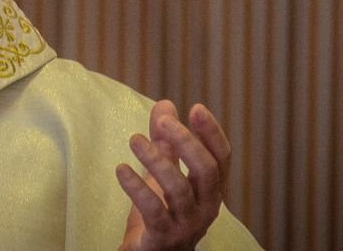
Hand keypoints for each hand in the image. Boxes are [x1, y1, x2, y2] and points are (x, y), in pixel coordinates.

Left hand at [115, 100, 229, 250]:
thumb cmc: (163, 211)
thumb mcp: (165, 173)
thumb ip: (165, 141)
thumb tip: (165, 105)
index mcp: (210, 189)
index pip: (221, 158)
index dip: (212, 133)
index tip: (196, 107)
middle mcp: (206, 207)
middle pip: (206, 171)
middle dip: (186, 142)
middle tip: (164, 121)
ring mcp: (187, 224)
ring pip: (179, 189)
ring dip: (156, 160)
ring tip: (135, 140)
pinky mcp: (163, 237)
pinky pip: (153, 210)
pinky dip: (136, 188)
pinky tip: (121, 169)